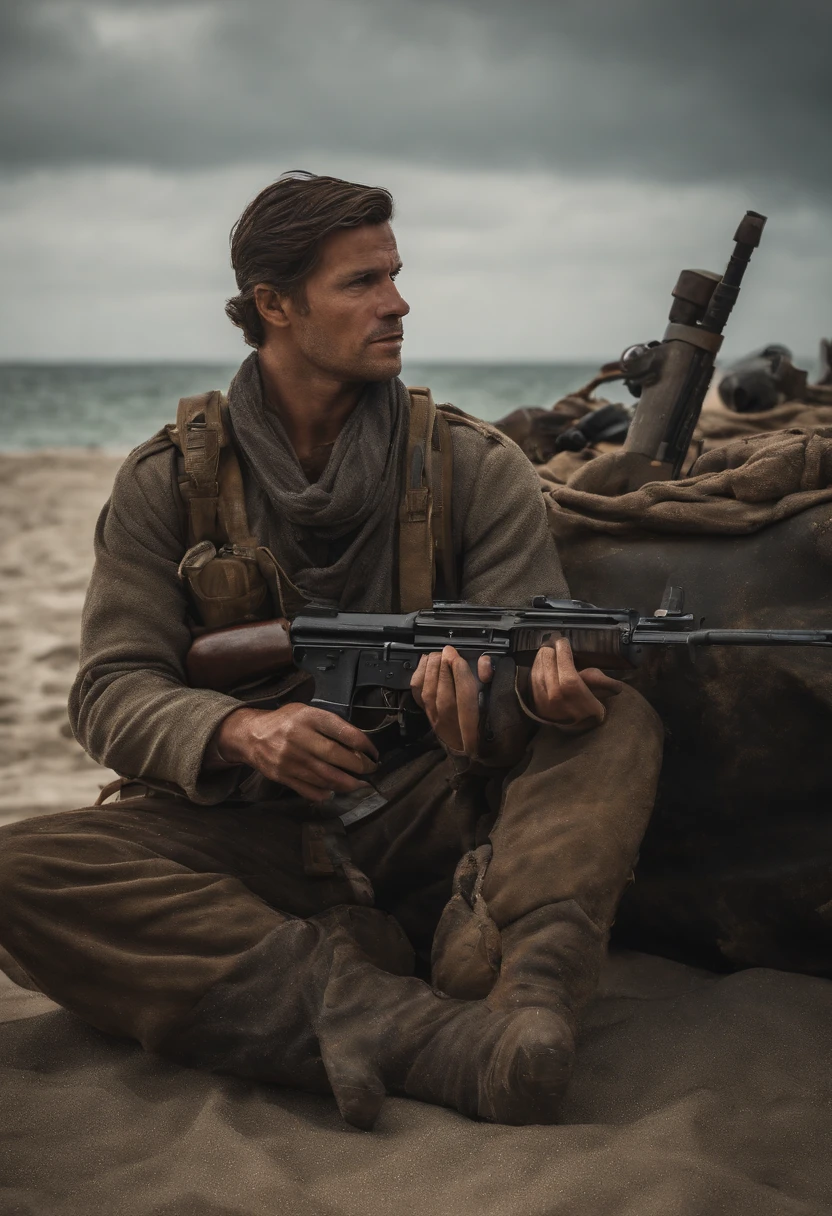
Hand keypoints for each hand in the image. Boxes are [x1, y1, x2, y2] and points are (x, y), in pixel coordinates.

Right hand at [210, 704, 378, 801]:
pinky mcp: (283, 776)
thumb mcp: (307, 712)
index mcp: (308, 717)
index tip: (373, 753)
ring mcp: (290, 759)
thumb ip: (329, 725)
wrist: (251, 736)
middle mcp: (298, 738)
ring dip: (348, 783)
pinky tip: (335, 790)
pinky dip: (327, 793)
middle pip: (337, 756)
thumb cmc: (285, 722)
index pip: (343, 732)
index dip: (364, 745)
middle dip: (360, 766)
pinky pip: (311, 790)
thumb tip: (359, 744)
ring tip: (360, 784)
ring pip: (326, 777)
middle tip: (371, 770)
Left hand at [410, 646, 493, 755]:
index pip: (466, 697)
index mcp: (478, 726)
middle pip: (444, 696)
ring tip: (438, 656)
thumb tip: (484, 664)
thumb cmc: (490, 724)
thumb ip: (493, 682)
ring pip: (429, 696)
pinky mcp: (429, 717)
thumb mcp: (498, 702)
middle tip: (448, 652)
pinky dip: (420, 677)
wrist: (475, 749)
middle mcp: (456, 727)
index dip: (460, 674)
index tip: (458, 657)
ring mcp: (439, 723)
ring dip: (432, 672)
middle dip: (445, 669)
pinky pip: (419, 696)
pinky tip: (426, 664)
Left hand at [529, 636, 622, 727]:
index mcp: (571, 687)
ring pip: (537, 668)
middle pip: (547, 660)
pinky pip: (532, 679)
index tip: (563, 640)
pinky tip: (540, 662)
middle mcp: (554, 691)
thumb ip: (594, 675)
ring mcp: (542, 697)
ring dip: (542, 656)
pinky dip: (535, 667)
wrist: (578, 733)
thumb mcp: (599, 691)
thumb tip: (585, 662)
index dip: (561, 646)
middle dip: (551, 648)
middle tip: (554, 642)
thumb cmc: (590, 710)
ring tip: (547, 649)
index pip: (562, 658)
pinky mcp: (535, 702)